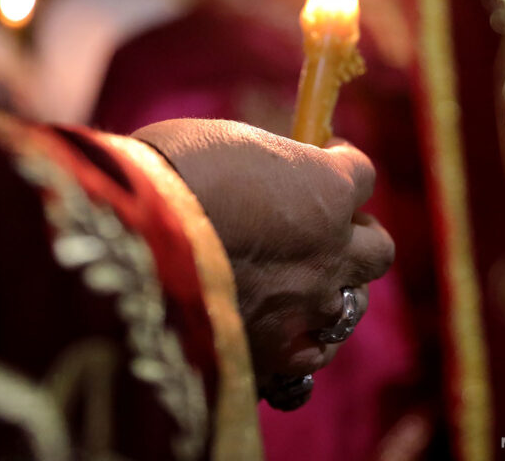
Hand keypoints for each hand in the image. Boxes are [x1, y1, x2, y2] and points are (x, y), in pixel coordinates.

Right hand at [132, 119, 393, 391]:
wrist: (127, 238)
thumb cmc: (165, 173)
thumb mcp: (221, 143)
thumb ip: (260, 165)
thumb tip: (259, 172)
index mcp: (325, 189)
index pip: (361, 174)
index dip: (340, 163)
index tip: (322, 157)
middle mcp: (330, 251)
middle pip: (377, 249)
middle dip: (355, 237)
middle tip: (322, 230)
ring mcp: (306, 308)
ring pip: (347, 308)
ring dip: (326, 293)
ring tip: (293, 287)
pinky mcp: (273, 356)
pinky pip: (307, 361)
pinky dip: (296, 345)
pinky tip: (274, 332)